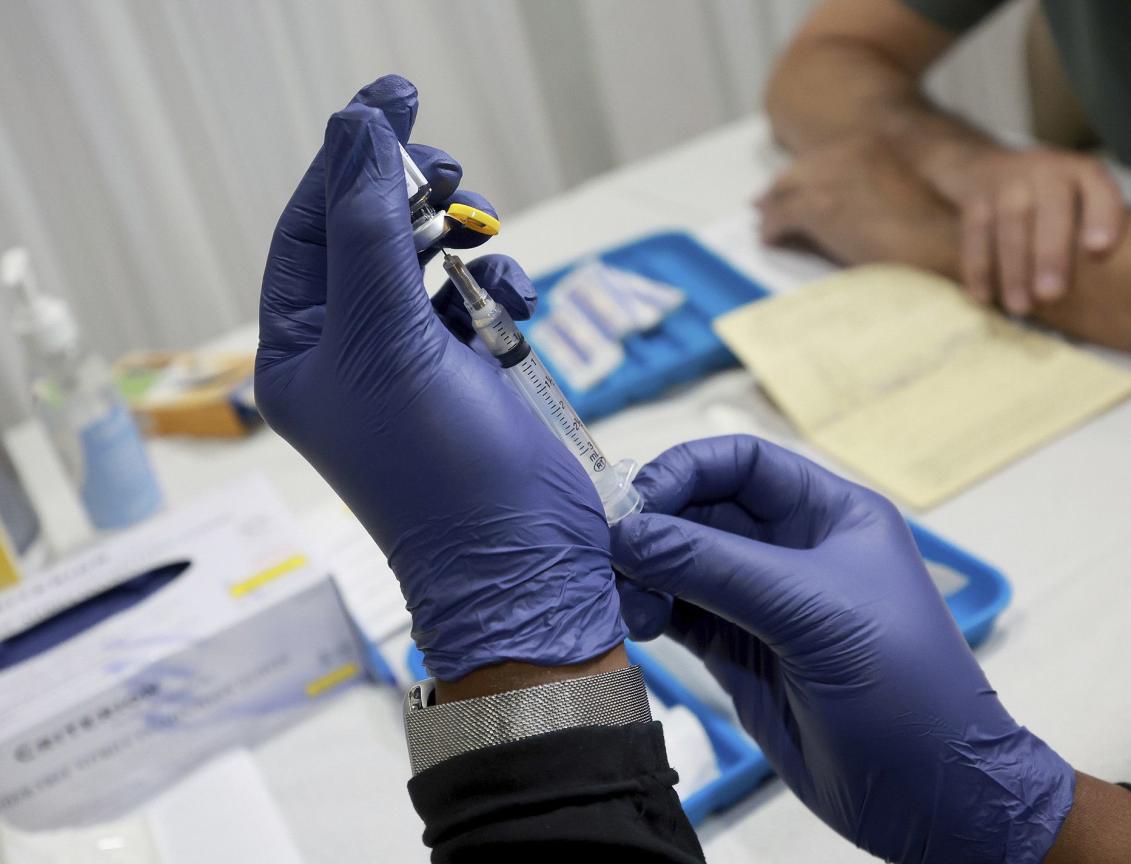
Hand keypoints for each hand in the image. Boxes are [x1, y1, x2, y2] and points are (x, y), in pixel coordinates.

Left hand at [256, 76, 625, 680]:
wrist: (522, 560)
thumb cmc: (439, 469)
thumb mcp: (391, 337)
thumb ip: (373, 228)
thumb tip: (357, 129)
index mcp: (299, 350)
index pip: (308, 227)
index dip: (346, 160)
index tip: (392, 98)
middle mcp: (348, 352)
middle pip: (368, 236)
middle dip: (409, 195)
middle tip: (448, 164)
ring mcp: (410, 363)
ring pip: (427, 262)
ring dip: (461, 239)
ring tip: (483, 234)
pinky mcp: (467, 375)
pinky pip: (474, 300)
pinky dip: (498, 288)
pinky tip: (515, 304)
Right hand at [611, 436, 1073, 862]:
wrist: (928, 795)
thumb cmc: (898, 683)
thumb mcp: (811, 611)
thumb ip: (714, 566)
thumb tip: (626, 533)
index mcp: (829, 514)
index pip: (743, 463)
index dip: (686, 470)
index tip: (638, 501)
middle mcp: (791, 549)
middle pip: (704, 510)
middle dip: (655, 524)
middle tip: (610, 551)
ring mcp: (762, 602)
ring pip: (683, 563)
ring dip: (645, 572)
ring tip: (623, 600)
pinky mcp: (739, 652)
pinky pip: (681, 614)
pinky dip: (649, 612)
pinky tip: (632, 622)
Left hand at [756, 133, 957, 275]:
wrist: (946, 248)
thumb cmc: (935, 234)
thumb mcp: (901, 198)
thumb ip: (869, 192)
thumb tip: (842, 208)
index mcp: (870, 146)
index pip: (820, 158)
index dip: (801, 177)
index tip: (787, 189)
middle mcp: (847, 154)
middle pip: (796, 172)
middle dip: (779, 190)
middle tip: (763, 206)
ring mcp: (831, 179)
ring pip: (783, 193)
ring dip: (771, 212)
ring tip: (763, 227)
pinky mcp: (819, 209)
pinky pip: (780, 218)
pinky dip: (770, 231)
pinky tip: (768, 242)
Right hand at [937, 147, 1125, 314]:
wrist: (984, 165)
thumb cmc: (1045, 197)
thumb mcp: (1077, 198)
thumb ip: (1091, 229)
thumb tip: (1095, 274)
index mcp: (1083, 173)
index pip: (1100, 192)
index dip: (1102, 218)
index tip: (1099, 250)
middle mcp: (1047, 170)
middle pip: (1051, 212)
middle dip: (1050, 255)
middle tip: (1051, 295)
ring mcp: (1008, 180)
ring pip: (1010, 226)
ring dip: (1013, 270)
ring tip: (1019, 307)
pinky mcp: (975, 198)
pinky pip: (975, 233)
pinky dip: (978, 267)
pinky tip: (984, 296)